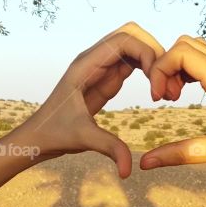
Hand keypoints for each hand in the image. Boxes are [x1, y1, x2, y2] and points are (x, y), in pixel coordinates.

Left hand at [4, 23, 166, 177]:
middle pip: (132, 35)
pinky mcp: (106, 78)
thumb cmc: (54, 134)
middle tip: (167, 84)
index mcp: (86, 65)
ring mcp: (100, 66)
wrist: (38, 137)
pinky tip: (157, 92)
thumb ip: (109, 149)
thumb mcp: (83, 139)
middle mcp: (93, 59)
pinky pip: (132, 62)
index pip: (124, 40)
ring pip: (135, 46)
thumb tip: (128, 172)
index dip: (147, 55)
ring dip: (154, 61)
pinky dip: (149, 71)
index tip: (156, 87)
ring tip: (166, 90)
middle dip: (155, 53)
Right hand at [138, 36, 205, 174]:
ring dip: (178, 67)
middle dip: (166, 65)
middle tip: (163, 97)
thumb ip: (182, 154)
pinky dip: (190, 72)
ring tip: (173, 98)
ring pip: (197, 50)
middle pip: (186, 44)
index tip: (157, 98)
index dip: (160, 69)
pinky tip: (188, 98)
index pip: (181, 52)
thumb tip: (146, 162)